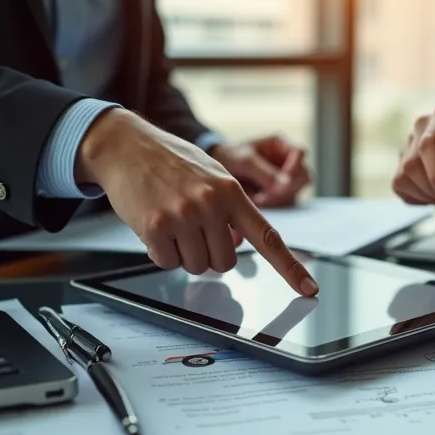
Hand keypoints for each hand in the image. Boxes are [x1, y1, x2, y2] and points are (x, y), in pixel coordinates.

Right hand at [77, 109, 318, 295]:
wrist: (126, 145)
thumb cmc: (170, 162)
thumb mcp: (211, 176)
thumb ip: (229, 208)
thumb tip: (236, 244)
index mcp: (232, 192)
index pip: (268, 236)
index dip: (290, 267)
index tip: (309, 289)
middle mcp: (211, 204)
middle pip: (224, 263)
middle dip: (209, 253)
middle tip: (192, 228)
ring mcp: (184, 216)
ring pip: (197, 266)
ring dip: (184, 253)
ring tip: (172, 221)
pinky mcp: (156, 227)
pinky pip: (168, 263)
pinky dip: (161, 253)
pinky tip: (154, 226)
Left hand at [208, 135, 310, 207]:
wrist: (216, 171)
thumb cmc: (230, 157)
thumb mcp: (245, 160)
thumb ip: (265, 172)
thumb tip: (286, 185)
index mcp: (281, 145)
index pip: (301, 153)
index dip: (294, 167)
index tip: (280, 181)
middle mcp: (288, 160)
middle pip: (303, 175)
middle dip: (287, 187)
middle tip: (267, 195)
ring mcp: (285, 178)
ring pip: (297, 190)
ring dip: (280, 197)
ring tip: (259, 198)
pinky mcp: (280, 193)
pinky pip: (286, 201)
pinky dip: (275, 204)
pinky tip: (258, 202)